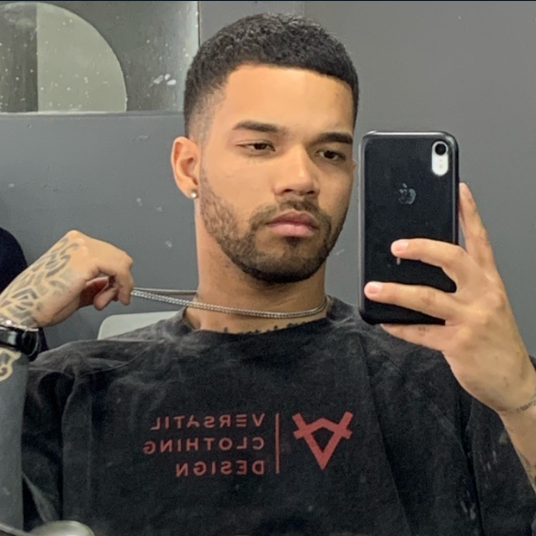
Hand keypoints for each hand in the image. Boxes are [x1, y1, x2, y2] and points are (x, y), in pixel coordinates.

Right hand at [0, 230, 133, 327]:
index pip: (110, 254)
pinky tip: (108, 299)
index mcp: (74, 244)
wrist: (24, 307)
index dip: (118, 276)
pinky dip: (122, 286)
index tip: (116, 293)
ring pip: (122, 263)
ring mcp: (83, 247)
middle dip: (120, 282)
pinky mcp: (88, 259)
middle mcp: (79, 241)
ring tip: (100, 302)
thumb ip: (96, 283)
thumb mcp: (78, 289)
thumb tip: (111, 284)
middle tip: (109, 299)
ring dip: (119, 286)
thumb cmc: (41, 300)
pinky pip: (120, 270)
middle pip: (119, 257)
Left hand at [363, 183, 535, 414]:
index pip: (480, 239)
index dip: (470, 213)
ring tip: (373, 287)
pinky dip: (399, 326)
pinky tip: (385, 321)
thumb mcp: (488, 304)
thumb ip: (463, 285)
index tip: (459, 189)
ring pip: (428, 296)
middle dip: (421, 247)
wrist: (514, 381)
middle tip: (396, 246)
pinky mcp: (459, 344)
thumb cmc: (495, 338)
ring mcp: (472, 319)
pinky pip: (421, 331)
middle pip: (453, 259)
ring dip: (396, 291)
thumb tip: (423, 268)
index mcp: (490, 281)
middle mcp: (484, 294)